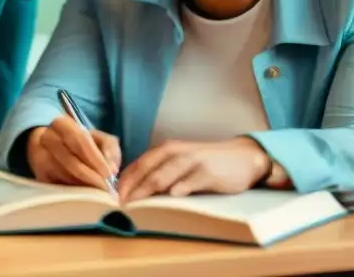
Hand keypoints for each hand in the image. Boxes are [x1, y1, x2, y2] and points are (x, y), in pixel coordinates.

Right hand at [27, 116, 120, 191]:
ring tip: (99, 195)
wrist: (53, 148)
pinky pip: (57, 188)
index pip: (78, 139)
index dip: (94, 158)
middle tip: (106, 189)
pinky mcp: (38, 176)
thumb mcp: (98, 139)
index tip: (109, 174)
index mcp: (62, 124)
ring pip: (63, 176)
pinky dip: (73, 194)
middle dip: (90, 177)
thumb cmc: (81, 143)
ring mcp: (39, 157)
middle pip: (70, 160)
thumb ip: (110, 149)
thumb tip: (112, 169)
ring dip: (83, 187)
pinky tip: (85, 198)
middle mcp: (47, 138)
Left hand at [118, 137, 270, 202]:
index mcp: (165, 149)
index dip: (124, 181)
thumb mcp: (179, 162)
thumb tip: (135, 189)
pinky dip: (181, 187)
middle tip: (119, 203)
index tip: (111, 196)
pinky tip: (172, 195)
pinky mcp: (208, 172)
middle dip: (131, 187)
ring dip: (148, 189)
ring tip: (135, 202)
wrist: (242, 157)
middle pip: (147, 170)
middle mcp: (175, 152)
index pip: (138, 165)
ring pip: (165, 174)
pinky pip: (192, 180)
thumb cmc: (206, 162)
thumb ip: (160, 171)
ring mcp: (192, 161)